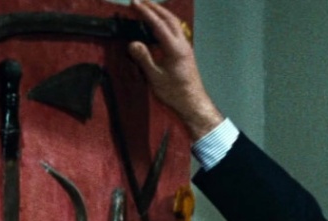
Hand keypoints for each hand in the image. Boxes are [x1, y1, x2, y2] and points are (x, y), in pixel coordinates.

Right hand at [129, 0, 223, 139]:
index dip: (146, 13)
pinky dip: (166, 24)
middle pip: (170, 19)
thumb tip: (133, 43)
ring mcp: (186, 49)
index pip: (159, 25)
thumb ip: (144, 59)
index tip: (135, 3)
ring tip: (149, 8)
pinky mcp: (186, 53)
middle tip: (141, 1)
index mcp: (175, 49)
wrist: (193, 104)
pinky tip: (158, 26)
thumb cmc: (176, 93)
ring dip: (162, 14)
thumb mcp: (156, 77)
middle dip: (155, 8)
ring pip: (175, 24)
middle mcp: (183, 45)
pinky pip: (176, 32)